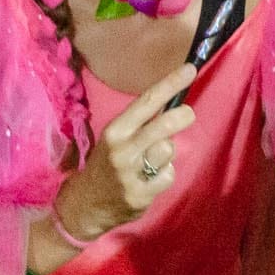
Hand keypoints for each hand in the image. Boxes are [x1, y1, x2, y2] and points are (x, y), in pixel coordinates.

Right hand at [57, 63, 197, 237]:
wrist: (85, 204)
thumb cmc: (106, 164)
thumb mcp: (115, 138)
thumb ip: (141, 125)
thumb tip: (175, 107)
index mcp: (115, 130)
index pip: (147, 101)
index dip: (170, 84)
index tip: (189, 70)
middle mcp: (122, 149)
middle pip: (162, 126)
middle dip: (181, 117)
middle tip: (189, 114)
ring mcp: (130, 173)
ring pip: (168, 151)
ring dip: (166, 154)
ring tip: (152, 161)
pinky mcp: (139, 195)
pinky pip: (168, 176)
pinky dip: (163, 177)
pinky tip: (149, 181)